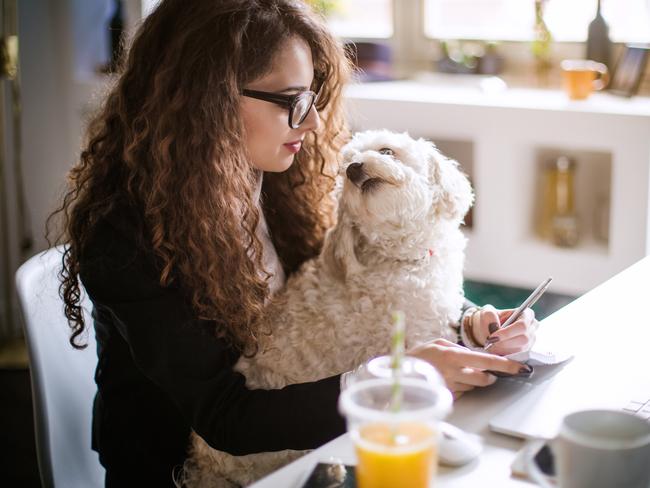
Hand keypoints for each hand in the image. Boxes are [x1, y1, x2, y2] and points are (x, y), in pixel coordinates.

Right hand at [408, 338, 531, 398]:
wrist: (399, 374)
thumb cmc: (418, 356)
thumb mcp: (438, 344)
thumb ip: (458, 348)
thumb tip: (475, 355)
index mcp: (453, 356)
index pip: (487, 361)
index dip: (506, 365)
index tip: (521, 368)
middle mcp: (454, 373)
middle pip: (484, 378)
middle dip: (487, 375)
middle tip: (481, 370)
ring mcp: (450, 387)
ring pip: (474, 386)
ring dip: (471, 380)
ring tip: (455, 372)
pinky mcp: (447, 397)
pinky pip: (462, 393)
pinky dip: (460, 387)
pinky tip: (449, 380)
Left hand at [472, 304, 537, 355]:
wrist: (488, 329)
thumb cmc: (490, 318)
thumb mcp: (486, 312)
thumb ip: (490, 316)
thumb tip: (495, 326)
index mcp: (526, 314)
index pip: (522, 325)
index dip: (507, 332)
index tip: (493, 336)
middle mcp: (532, 327)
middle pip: (524, 339)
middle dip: (505, 343)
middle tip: (490, 343)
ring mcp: (531, 340)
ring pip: (520, 349)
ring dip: (504, 349)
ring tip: (491, 346)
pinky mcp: (526, 351)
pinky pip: (518, 356)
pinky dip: (505, 354)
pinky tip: (495, 350)